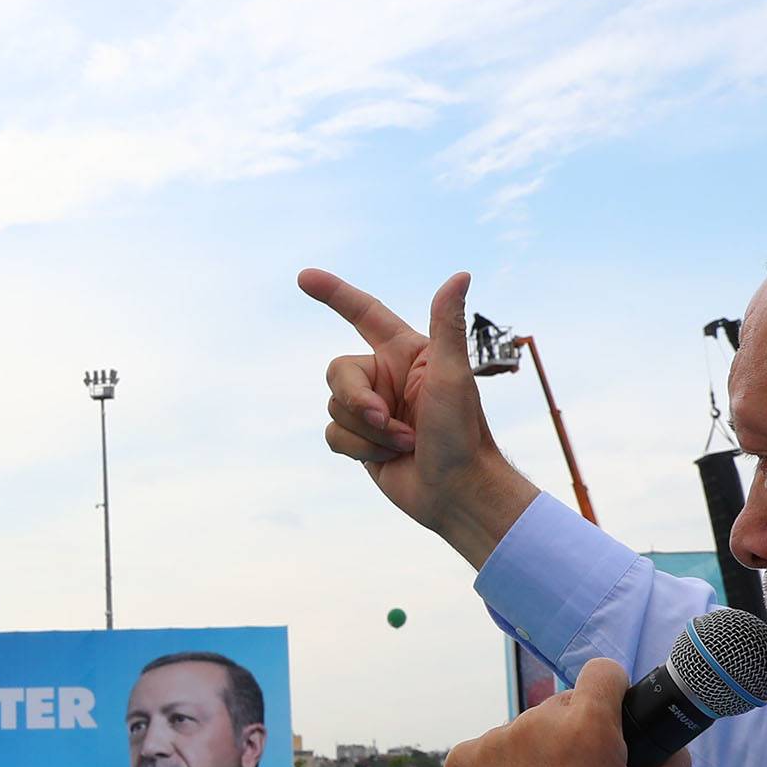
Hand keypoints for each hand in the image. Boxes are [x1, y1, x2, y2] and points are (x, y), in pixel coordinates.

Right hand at [296, 269, 534, 565]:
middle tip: (387, 419)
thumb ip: (446, 325)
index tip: (304, 278)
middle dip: (358, 400)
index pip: (364, 314)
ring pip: (335, 406)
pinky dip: (360, 449)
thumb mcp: (452, 375)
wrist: (455, 491)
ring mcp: (372, 408)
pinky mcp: (361, 439)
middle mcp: (386, 376)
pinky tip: (389, 459)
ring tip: (404, 444)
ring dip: (368, 432)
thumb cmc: (462, 433)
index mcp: (405, 353)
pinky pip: (333, 434)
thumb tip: (460, 275)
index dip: (334, 294)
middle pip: (338, 370)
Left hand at [441, 659, 691, 766]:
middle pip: (563, 708)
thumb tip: (671, 746)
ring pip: (525, 733)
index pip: (604, 672)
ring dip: (536, 755)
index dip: (614, 693)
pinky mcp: (458, 764)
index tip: (614, 717)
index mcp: (586, 729)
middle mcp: (534, 724)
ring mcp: (491, 742)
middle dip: (576, 734)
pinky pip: (489, 754)